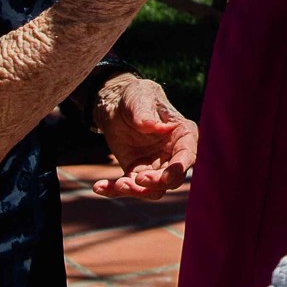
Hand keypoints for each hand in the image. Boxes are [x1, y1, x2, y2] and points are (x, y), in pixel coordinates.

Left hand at [90, 75, 196, 198]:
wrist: (116, 104)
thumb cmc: (136, 95)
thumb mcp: (140, 96)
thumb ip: (144, 110)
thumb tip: (149, 125)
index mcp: (182, 134)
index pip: (187, 155)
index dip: (179, 168)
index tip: (167, 178)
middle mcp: (172, 154)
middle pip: (171, 179)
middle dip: (156, 183)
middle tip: (137, 179)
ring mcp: (155, 166)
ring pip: (152, 189)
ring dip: (136, 191)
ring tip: (118, 185)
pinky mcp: (135, 171)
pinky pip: (128, 186)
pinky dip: (114, 190)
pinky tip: (99, 186)